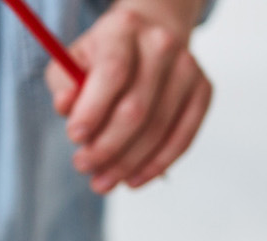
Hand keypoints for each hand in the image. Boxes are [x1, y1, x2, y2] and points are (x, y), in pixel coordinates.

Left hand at [45, 0, 210, 191]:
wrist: (148, 35)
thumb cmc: (101, 56)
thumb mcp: (71, 61)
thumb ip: (64, 85)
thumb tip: (65, 106)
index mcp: (124, 31)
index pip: (113, 73)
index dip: (93, 110)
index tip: (74, 137)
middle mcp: (161, 45)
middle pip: (136, 108)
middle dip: (106, 146)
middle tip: (82, 166)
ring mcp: (187, 68)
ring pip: (159, 127)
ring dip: (128, 163)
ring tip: (101, 182)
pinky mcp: (203, 90)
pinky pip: (184, 135)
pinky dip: (158, 163)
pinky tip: (134, 179)